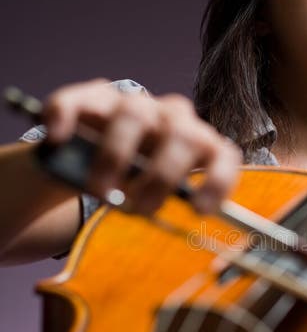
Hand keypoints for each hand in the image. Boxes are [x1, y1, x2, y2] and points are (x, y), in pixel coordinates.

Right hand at [42, 79, 240, 214]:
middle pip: (182, 134)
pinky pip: (79, 100)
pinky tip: (58, 138)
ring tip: (100, 190)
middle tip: (141, 208)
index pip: (222, 153)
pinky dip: (67, 116)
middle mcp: (171, 118)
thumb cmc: (133, 182)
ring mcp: (131, 104)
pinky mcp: (90, 99)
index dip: (217, 180)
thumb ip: (165, 207)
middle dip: (162, 175)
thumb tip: (172, 231)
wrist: (88, 160)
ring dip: (116, 155)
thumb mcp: (153, 196)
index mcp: (196, 144)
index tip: (201, 210)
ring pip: (134, 114)